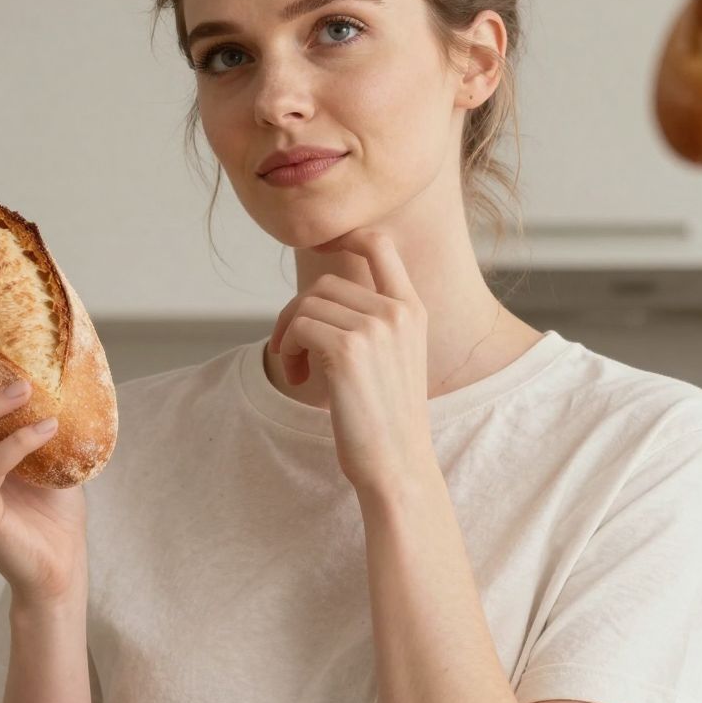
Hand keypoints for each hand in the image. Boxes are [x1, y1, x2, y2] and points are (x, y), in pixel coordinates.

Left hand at [268, 229, 435, 495]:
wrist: (397, 466)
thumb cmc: (387, 421)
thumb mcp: (393, 359)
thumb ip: (371, 321)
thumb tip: (320, 294)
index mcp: (413, 309)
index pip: (379, 243)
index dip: (343, 236)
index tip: (319, 251)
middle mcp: (397, 311)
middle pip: (325, 283)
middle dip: (299, 315)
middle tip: (296, 354)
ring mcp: (375, 327)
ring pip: (307, 304)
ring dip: (290, 335)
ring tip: (298, 370)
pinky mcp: (348, 349)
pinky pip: (299, 326)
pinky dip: (288, 350)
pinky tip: (298, 378)